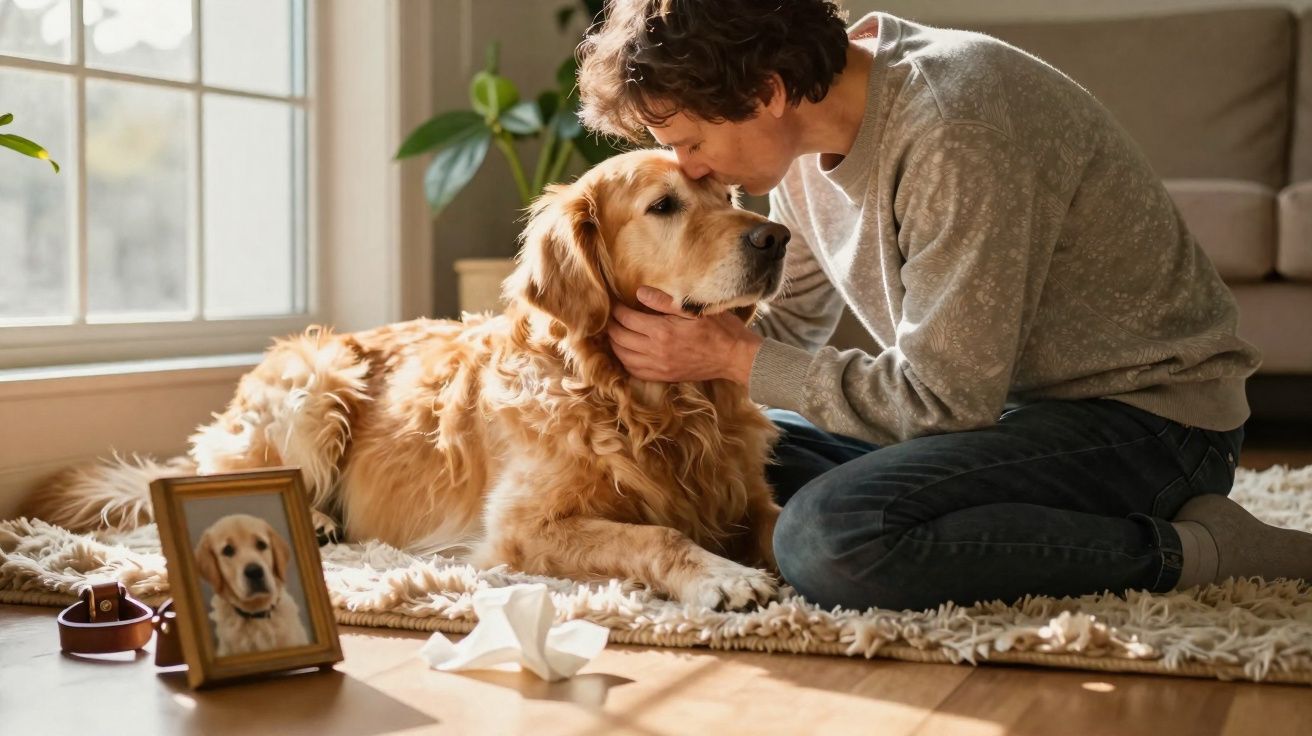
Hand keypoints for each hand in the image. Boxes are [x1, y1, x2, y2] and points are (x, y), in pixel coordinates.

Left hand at [607, 287, 762, 383]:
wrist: (735, 357)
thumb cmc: (719, 329)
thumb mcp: (694, 308)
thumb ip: (663, 301)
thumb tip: (639, 292)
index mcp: (662, 331)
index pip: (627, 319)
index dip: (618, 310)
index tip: (616, 303)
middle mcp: (656, 351)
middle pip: (620, 339)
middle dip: (612, 326)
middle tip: (612, 317)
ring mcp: (660, 367)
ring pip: (624, 357)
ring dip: (615, 345)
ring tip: (616, 333)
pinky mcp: (666, 377)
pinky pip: (636, 372)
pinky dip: (626, 362)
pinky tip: (627, 353)